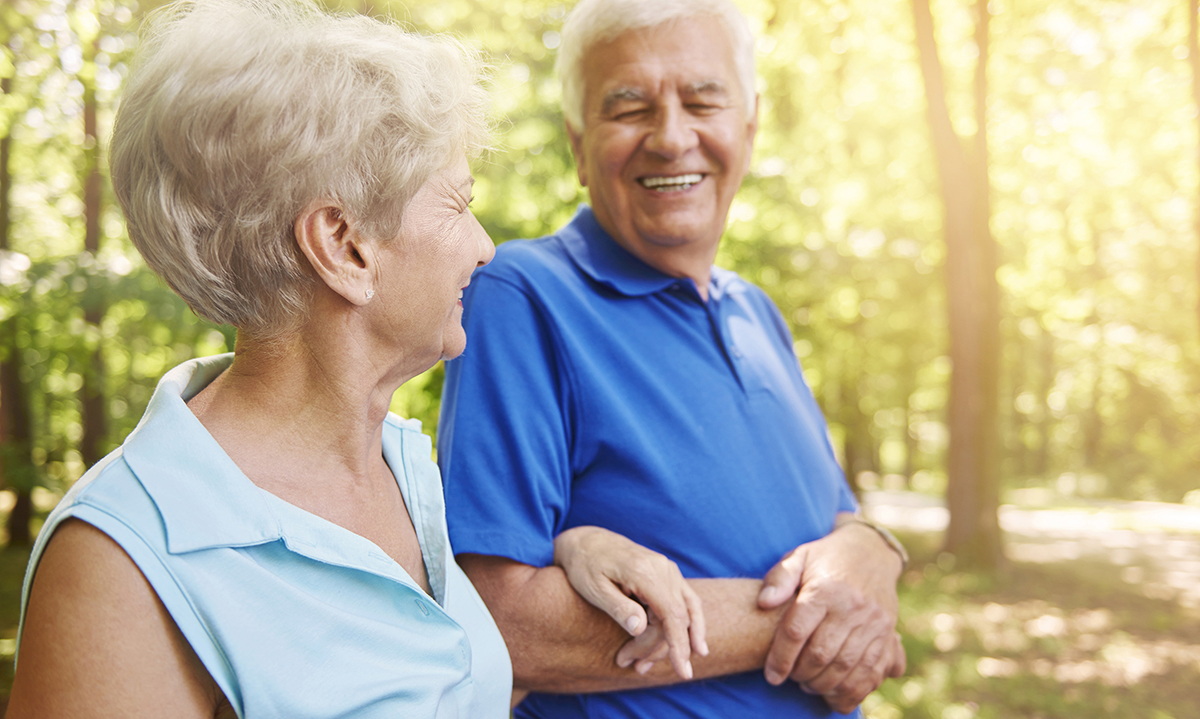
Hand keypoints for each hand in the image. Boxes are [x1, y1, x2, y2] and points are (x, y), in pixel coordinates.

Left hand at [554, 526, 707, 679]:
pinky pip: (685, 602)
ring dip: (669, 643)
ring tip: (642, 664)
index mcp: (644, 571)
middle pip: (675, 619)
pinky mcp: (667, 574)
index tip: (683, 670)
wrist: (586, 541)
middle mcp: (662, 568)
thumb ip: (618, 607)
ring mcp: (668, 569)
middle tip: (629, 664)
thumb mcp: (593, 588)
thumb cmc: (585, 566)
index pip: (671, 613)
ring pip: (682, 614)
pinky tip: (696, 646)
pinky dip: (690, 625)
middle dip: (656, 648)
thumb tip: (640, 628)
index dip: (679, 644)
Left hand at [756, 520, 904, 710]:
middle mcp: (852, 607)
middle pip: (821, 654)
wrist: (871, 553)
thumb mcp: (798, 557)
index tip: (772, 675)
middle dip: (801, 674)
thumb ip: (779, 579)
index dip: (780, 658)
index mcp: (825, 589)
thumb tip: (764, 602)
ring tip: (809, 684)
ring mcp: (873, 623)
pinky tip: (835, 693)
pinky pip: (871, 672)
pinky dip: (852, 690)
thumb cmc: (825, 558)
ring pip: (846, 667)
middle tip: (791, 677)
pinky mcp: (887, 635)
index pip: (797, 631)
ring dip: (824, 685)